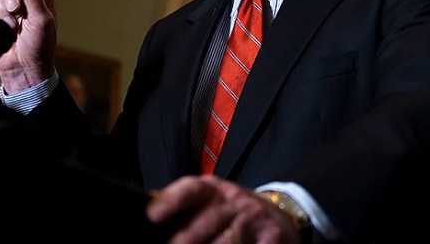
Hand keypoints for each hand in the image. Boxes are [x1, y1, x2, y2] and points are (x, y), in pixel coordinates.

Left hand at [146, 175, 301, 243]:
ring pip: (227, 242)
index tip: (152, 215)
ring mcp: (254, 220)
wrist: (281, 216)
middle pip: (206, 222)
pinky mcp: (272, 238)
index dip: (170, 201)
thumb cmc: (233, 211)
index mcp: (212, 190)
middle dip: (185, 240)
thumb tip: (149, 206)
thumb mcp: (210, 200)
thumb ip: (181, 205)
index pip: (190, 190)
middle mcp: (233, 201)